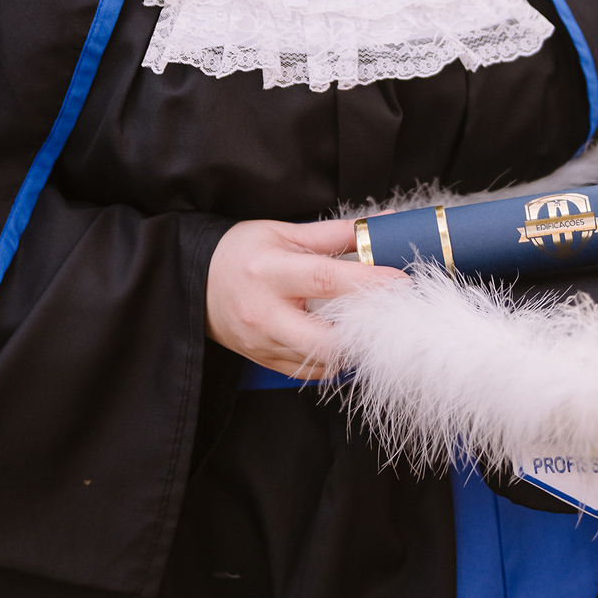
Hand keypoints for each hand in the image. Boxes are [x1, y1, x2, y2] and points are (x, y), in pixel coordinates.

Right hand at [205, 217, 408, 379]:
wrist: (195, 282)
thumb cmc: (241, 251)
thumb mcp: (284, 232)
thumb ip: (334, 233)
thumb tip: (379, 225)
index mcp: (269, 272)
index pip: (327, 281)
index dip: (369, 283)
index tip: (401, 281)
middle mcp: (265, 314)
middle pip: (325, 340)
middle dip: (362, 332)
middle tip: (382, 313)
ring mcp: (263, 344)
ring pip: (321, 362)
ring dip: (349, 347)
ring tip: (361, 324)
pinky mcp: (264, 361)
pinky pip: (308, 371)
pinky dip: (330, 358)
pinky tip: (336, 338)